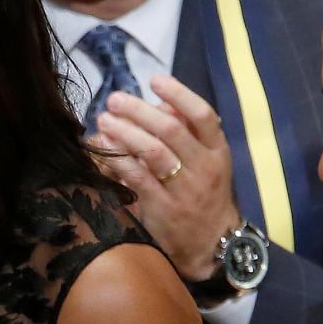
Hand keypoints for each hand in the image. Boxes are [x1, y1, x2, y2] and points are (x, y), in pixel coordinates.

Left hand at [91, 75, 239, 280]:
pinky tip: (105, 147)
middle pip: (171, 129)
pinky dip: (119, 160)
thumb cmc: (205, 194)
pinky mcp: (164, 208)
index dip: (179, 94)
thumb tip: (162, 104)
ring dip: (124, 132)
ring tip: (104, 119)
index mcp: (217, 151)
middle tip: (115, 99)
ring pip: (153, 152)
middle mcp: (204, 168)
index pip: (203, 115)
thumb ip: (189, 132)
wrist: (212, 244)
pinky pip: (138, 178)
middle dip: (139, 110)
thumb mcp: (208, 162)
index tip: (154, 80)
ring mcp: (184, 190)